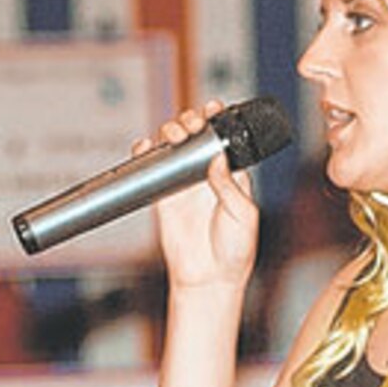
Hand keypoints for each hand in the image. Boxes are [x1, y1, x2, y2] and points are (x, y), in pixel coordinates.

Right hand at [132, 100, 258, 290]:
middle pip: (195, 133)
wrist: (210, 277)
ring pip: (172, 144)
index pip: (223, 136)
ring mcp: (183, 181)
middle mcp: (207, 172)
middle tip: (192, 125)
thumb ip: (229, 186)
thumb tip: (217, 157)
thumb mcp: (243, 215)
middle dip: (192, 119)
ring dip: (170, 129)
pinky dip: (144, 152)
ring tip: (175, 135)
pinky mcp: (162, 195)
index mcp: (231, 173)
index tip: (214, 108)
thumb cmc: (235, 249)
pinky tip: (146, 147)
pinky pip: (151, 167)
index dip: (217, 118)